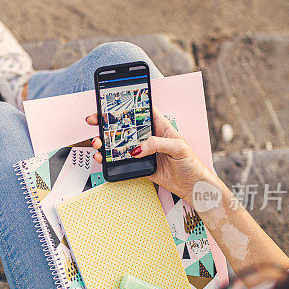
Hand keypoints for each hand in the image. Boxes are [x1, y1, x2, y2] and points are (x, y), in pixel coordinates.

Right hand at [85, 106, 208, 200]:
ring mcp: (143, 151)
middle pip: (125, 126)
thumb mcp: (178, 147)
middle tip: (96, 120)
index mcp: (160, 127)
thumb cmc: (191, 164)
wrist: (192, 186)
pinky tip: (104, 157)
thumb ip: (157, 144)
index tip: (112, 102)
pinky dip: (110, 159)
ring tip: (98, 142)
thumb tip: (137, 147)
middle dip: (108, 122)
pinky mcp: (139, 165)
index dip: (128, 104)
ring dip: (106, 142)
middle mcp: (149, 137)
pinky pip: (121, 161)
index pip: (142, 110)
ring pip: (120, 143)